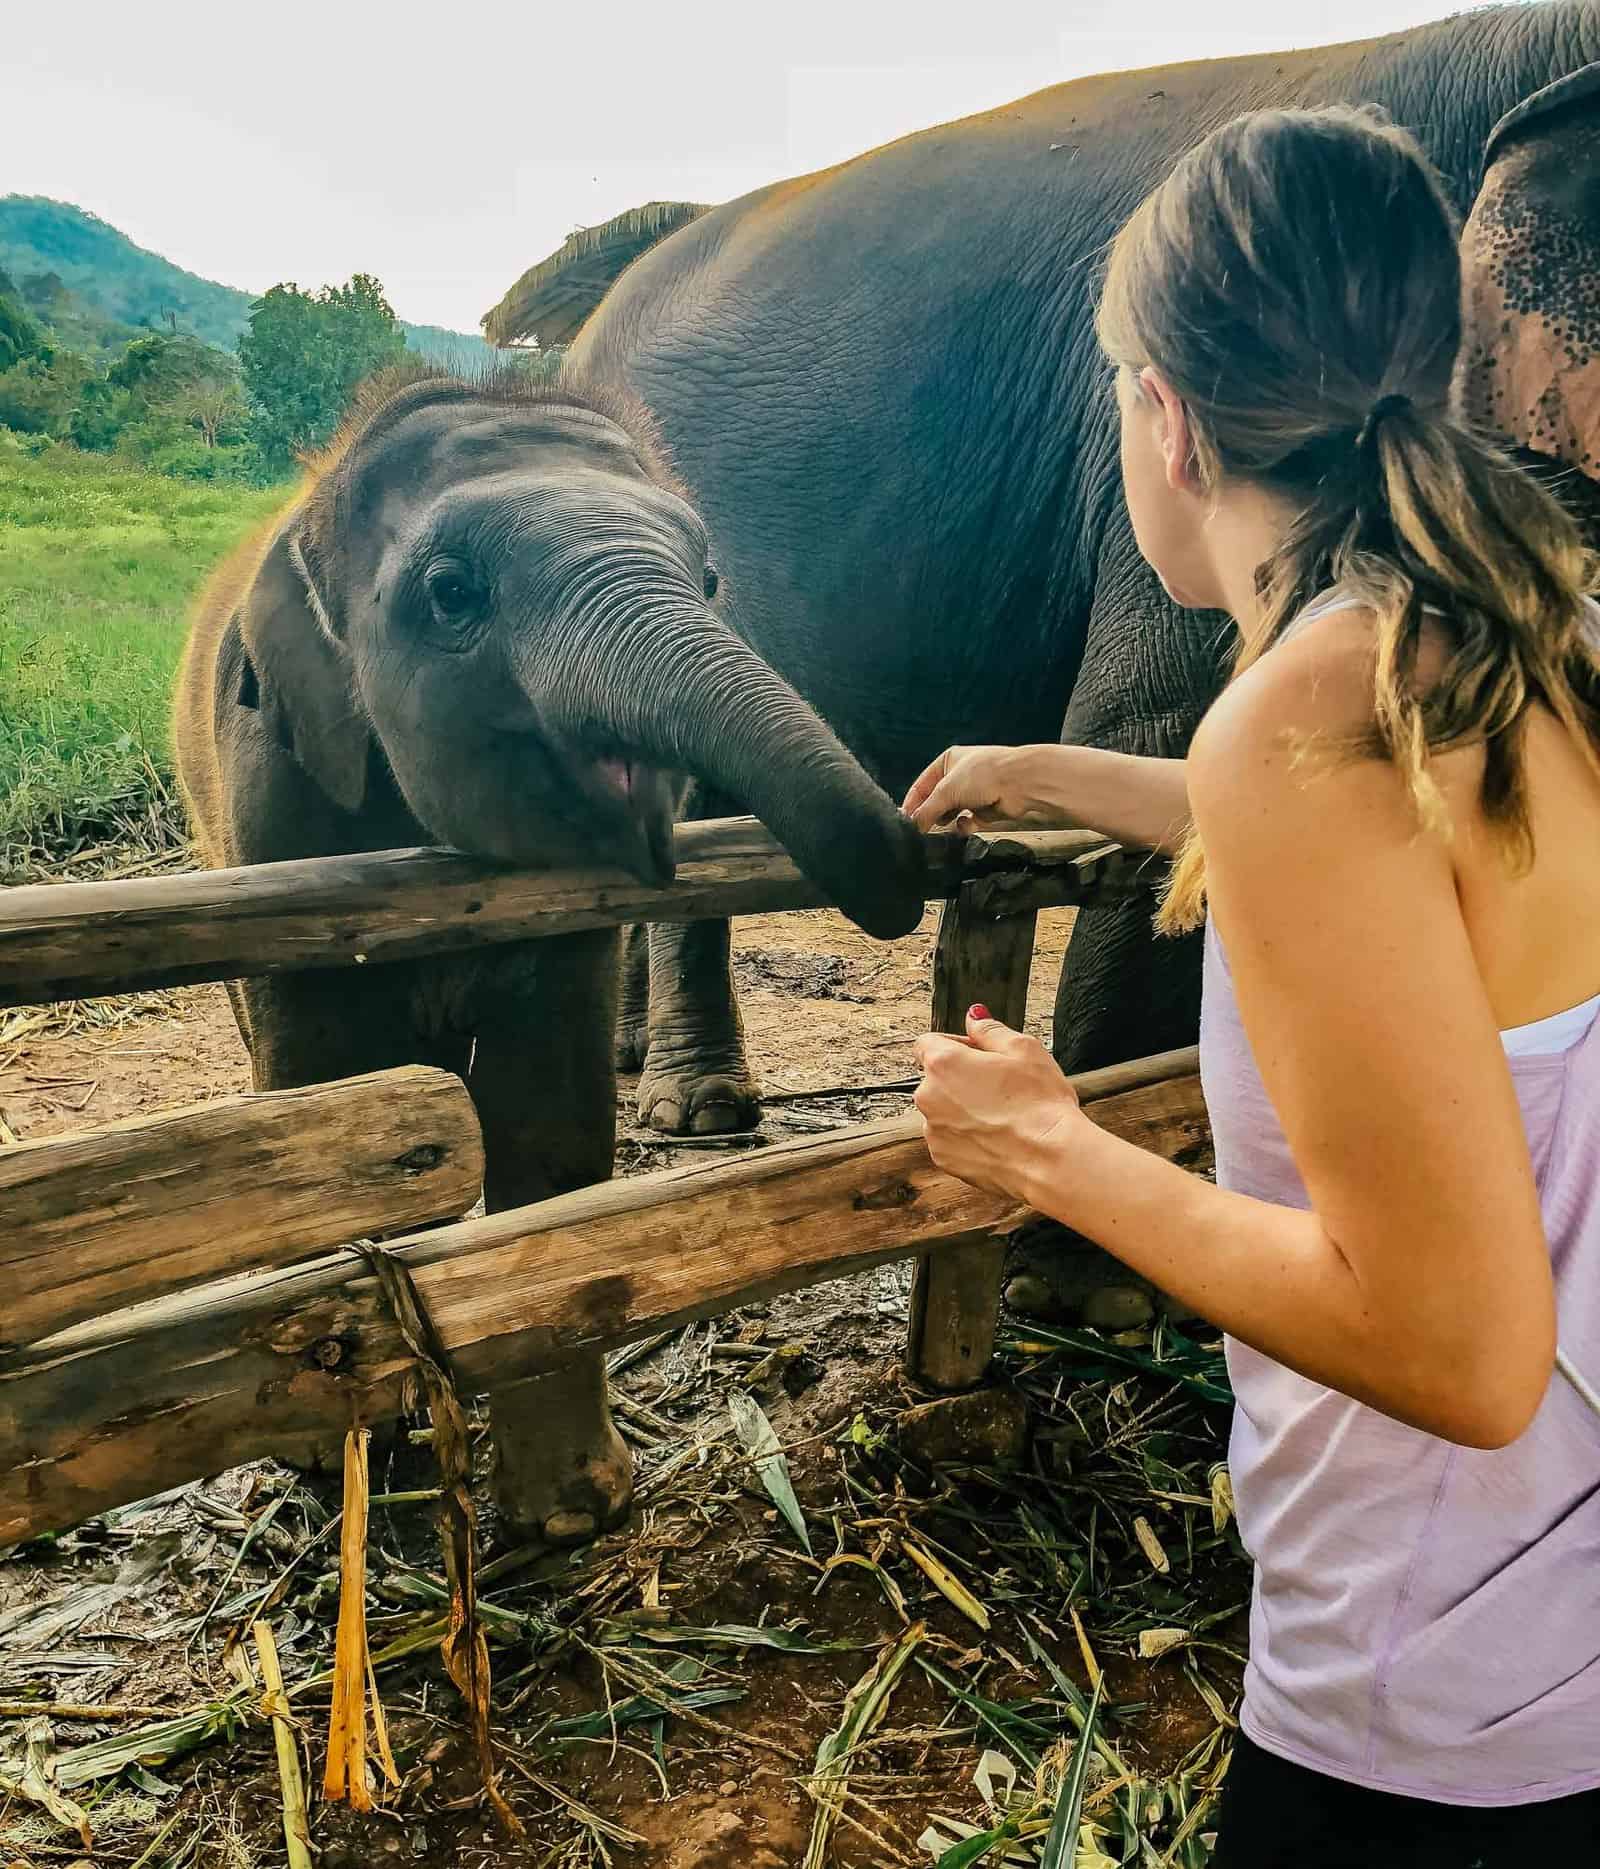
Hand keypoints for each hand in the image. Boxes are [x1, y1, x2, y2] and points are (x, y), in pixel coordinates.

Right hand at [901, 745, 1043, 831]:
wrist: (1020, 782)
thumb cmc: (984, 774)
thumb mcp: (947, 791)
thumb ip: (926, 811)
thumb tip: (912, 827)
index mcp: (947, 762)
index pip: (921, 786)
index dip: (912, 804)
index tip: (904, 821)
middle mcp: (959, 776)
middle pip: (935, 801)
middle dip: (930, 814)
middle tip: (920, 829)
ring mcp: (973, 793)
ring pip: (951, 813)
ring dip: (947, 821)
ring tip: (944, 826)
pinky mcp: (985, 809)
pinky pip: (967, 822)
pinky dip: (965, 826)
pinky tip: (966, 825)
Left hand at [912, 1006, 1084, 1199]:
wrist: (1050, 1160)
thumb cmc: (1040, 1105)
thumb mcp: (1024, 1049)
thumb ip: (990, 1030)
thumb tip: (974, 1017)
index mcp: (943, 1063)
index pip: (927, 1043)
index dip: (956, 1044)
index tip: (980, 1054)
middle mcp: (929, 1097)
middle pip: (936, 1079)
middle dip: (962, 1079)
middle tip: (1001, 1086)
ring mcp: (934, 1131)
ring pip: (944, 1111)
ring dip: (964, 1110)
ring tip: (1003, 1116)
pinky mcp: (944, 1159)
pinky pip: (951, 1140)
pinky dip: (968, 1137)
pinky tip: (998, 1137)